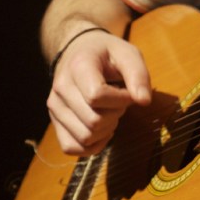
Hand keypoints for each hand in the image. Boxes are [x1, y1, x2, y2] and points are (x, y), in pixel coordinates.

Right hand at [46, 28, 151, 154]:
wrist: (79, 52)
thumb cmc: (107, 54)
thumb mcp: (128, 54)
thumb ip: (138, 75)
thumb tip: (144, 102)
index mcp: (78, 66)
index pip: (96, 96)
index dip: (121, 99)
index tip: (128, 91)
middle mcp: (61, 88)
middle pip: (93, 121)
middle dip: (116, 114)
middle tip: (120, 101)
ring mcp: (55, 107)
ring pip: (85, 137)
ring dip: (106, 129)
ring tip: (110, 111)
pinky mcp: (55, 122)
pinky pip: (72, 147)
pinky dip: (92, 146)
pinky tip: (102, 130)